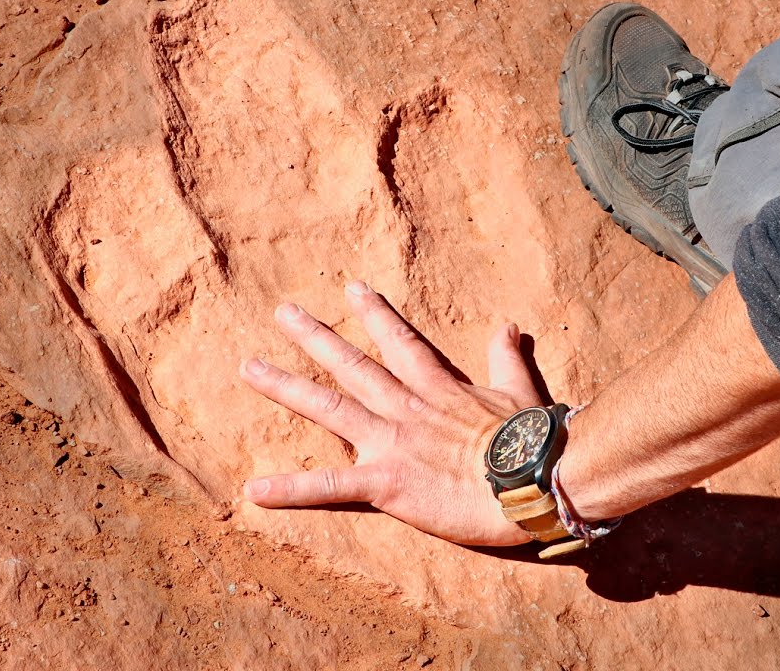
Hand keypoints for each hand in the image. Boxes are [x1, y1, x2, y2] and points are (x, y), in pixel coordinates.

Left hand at [239, 281, 540, 545]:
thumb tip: (509, 326)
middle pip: (352, 364)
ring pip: (329, 408)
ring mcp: (391, 442)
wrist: (529, 478)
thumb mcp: (519, 390)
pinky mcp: (386, 482)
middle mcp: (406, 406)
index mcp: (438, 387)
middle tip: (283, 311)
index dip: (375, 314)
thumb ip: (506, 357)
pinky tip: (253, 491)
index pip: (400, 342)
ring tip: (249, 369)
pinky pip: (331, 485)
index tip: (352, 288)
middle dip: (315, 336)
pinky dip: (292, 489)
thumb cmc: (529, 439)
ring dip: (286, 388)